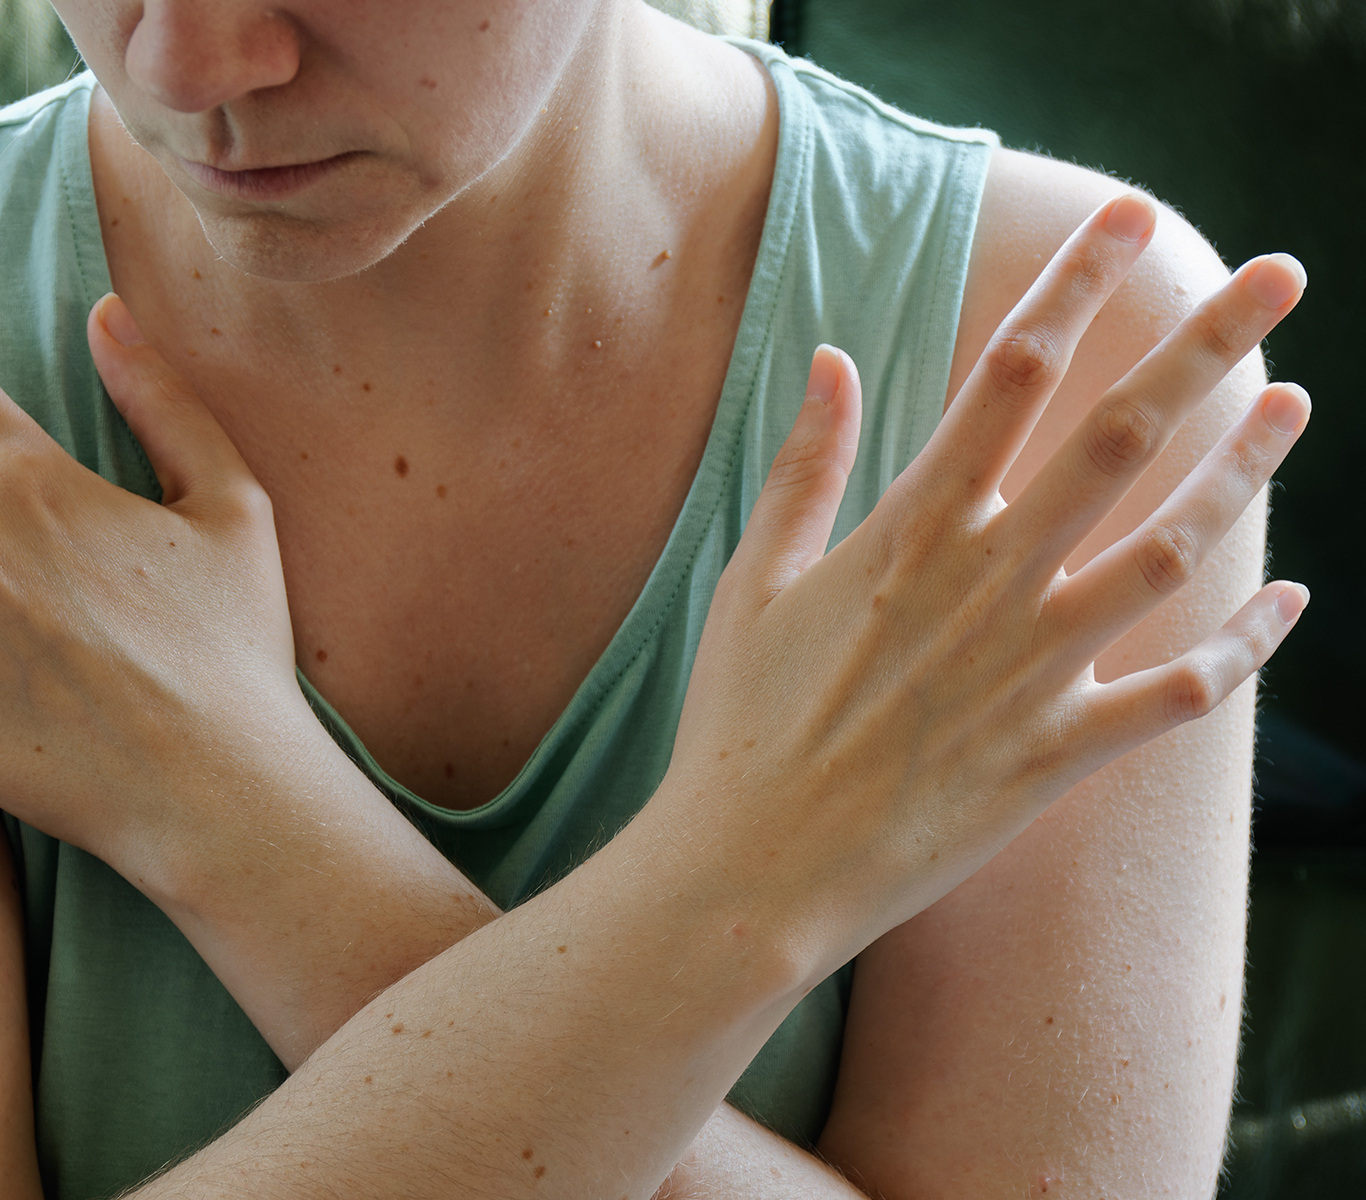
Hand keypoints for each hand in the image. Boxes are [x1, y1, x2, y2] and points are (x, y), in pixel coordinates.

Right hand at [662, 193, 1307, 960]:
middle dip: (1205, 345)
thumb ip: (807, 466)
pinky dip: (1242, 647)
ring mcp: (1032, 670)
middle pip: (1120, 438)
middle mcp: (987, 584)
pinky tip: (1287, 598)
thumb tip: (838, 358)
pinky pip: (1179, 693)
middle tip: (1278, 274)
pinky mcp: (1059, 754)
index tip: (1124, 219)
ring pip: (1170, 550)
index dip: (1074, 286)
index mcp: (910, 530)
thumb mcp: (756, 581)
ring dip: (1243, 471)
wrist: (755, 872)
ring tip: (1296, 405)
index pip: (1011, 376)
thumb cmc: (742, 723)